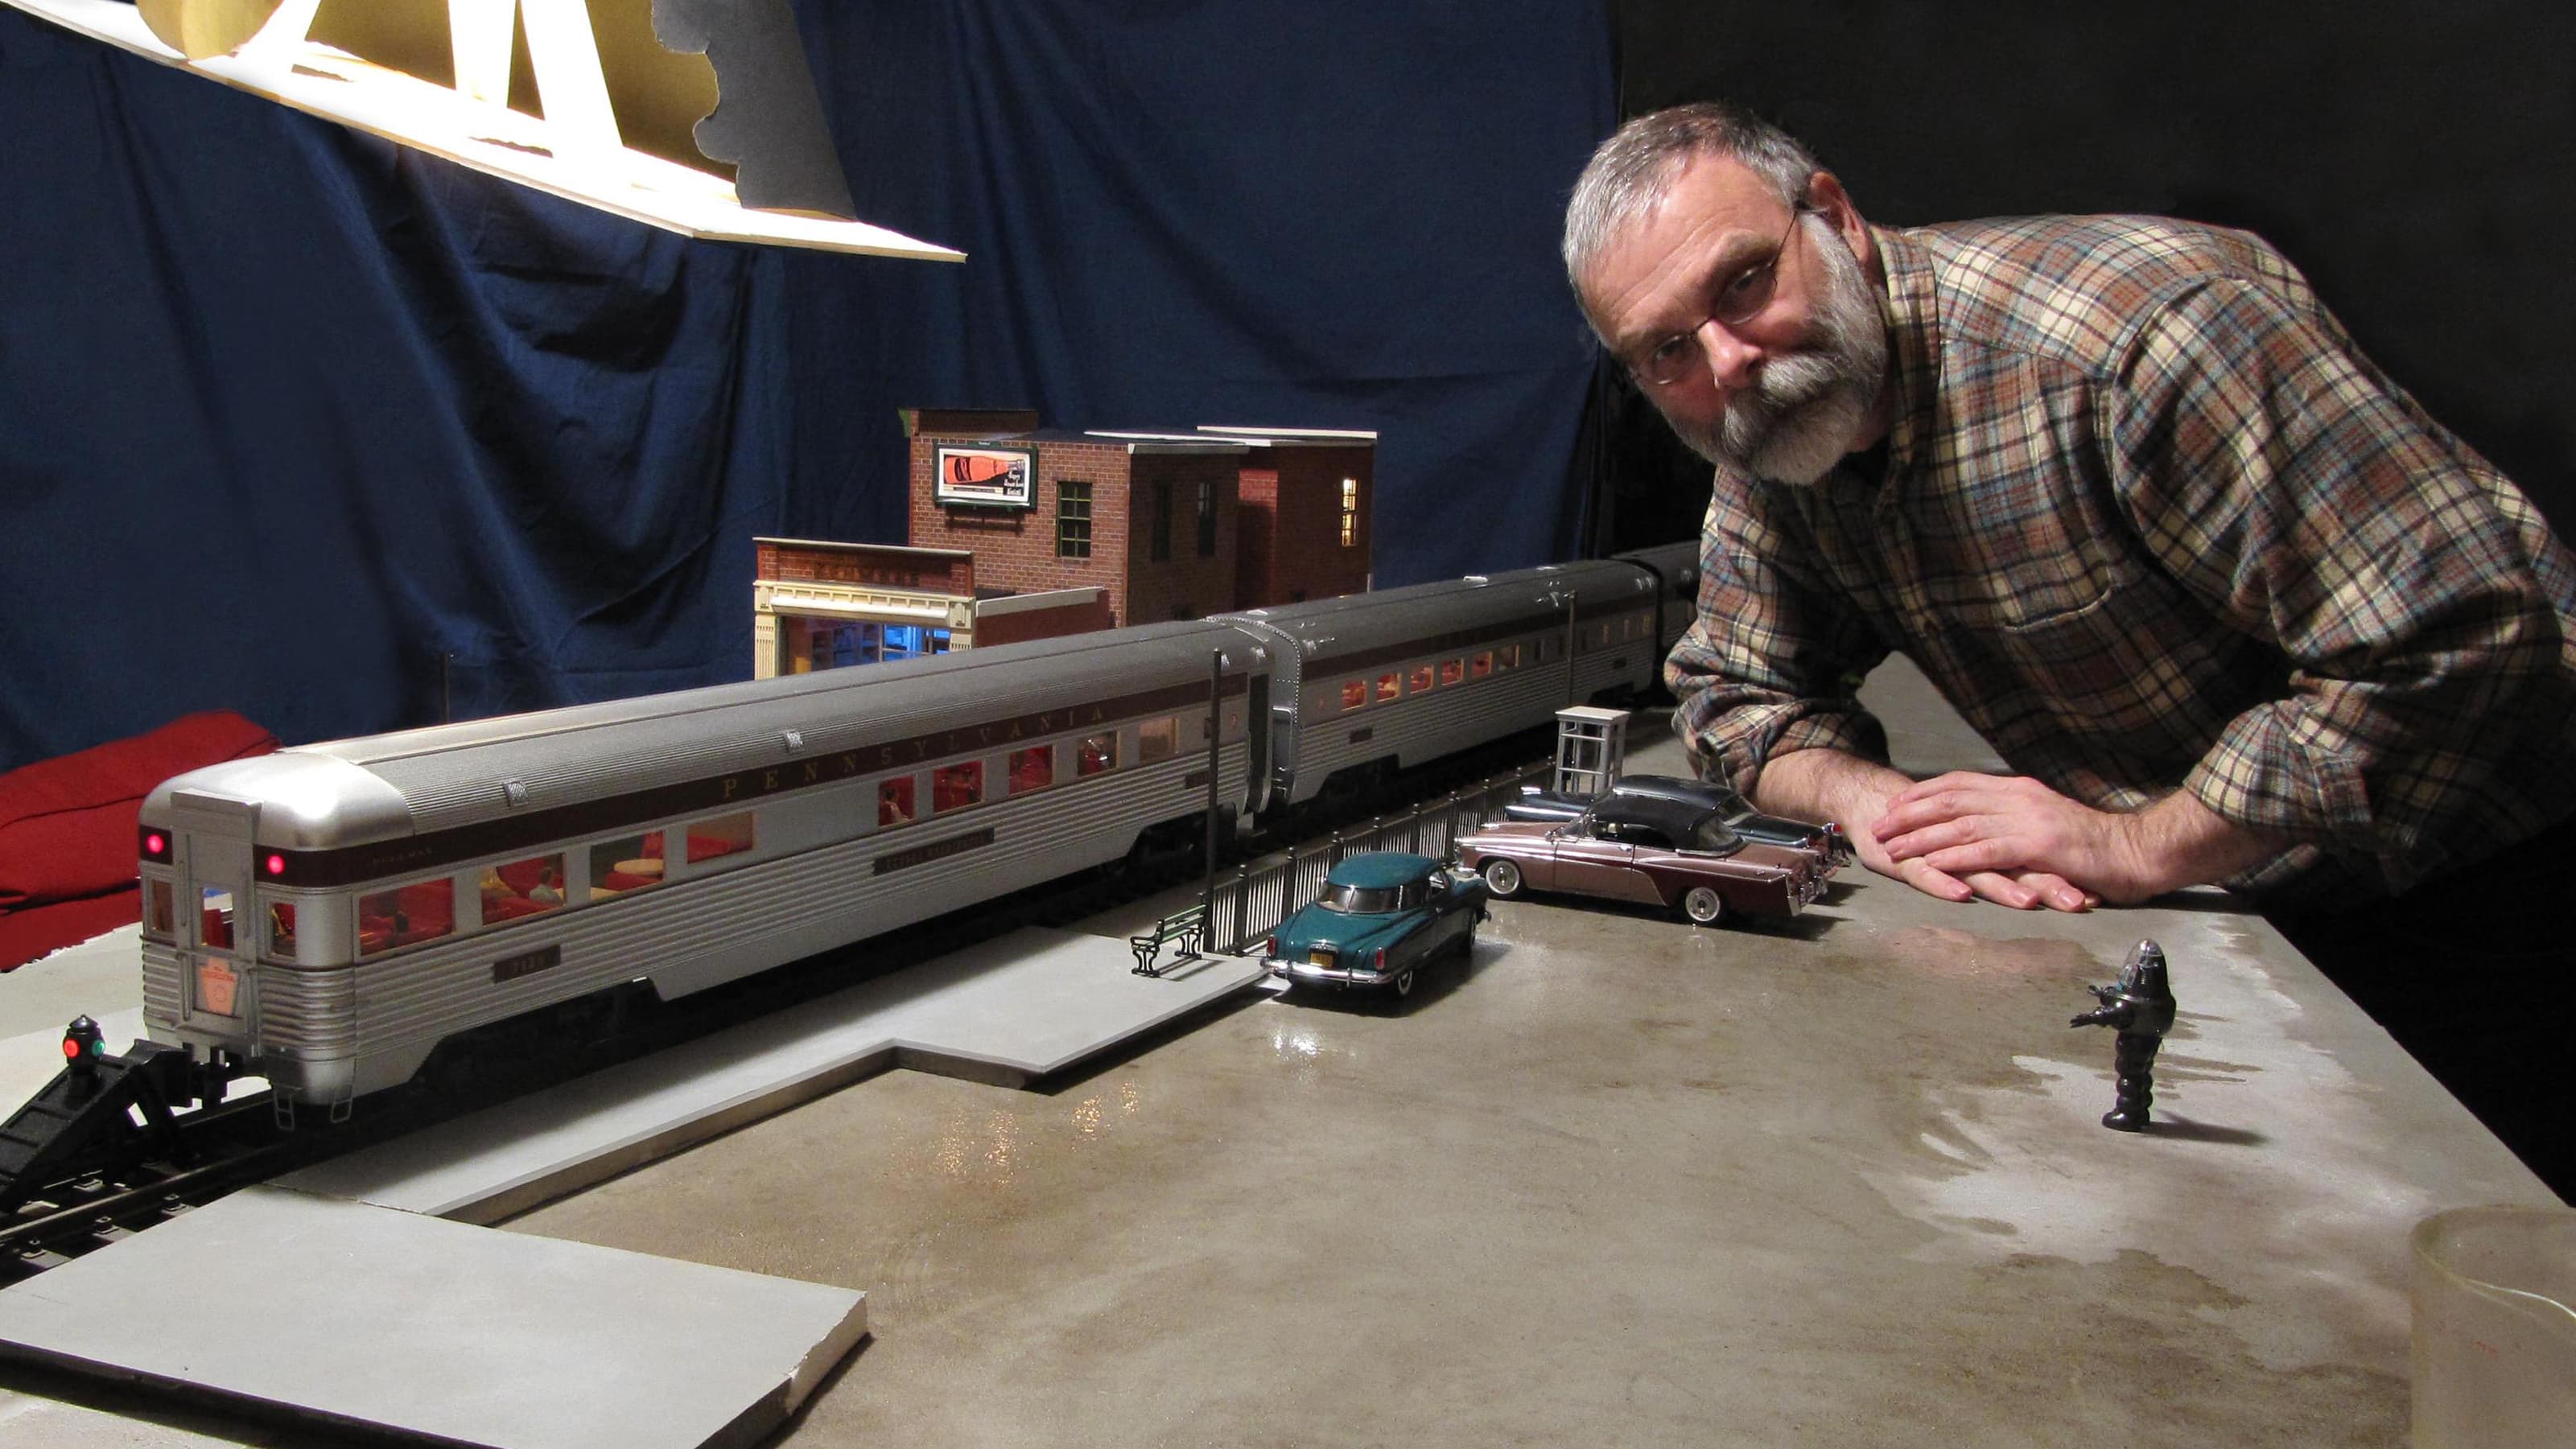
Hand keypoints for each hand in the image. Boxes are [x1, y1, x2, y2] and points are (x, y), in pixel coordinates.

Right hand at [1753, 750, 2094, 910]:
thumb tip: (2047, 879)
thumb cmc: (1923, 829)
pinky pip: (1927, 873)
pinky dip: (1944, 883)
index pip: (2034, 857)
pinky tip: (1961, 895)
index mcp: (1991, 834)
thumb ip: (2000, 856)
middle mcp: (1971, 840)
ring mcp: (1939, 850)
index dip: (2062, 874)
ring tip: (2028, 904)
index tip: (2093, 897)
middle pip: (2016, 862)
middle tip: (2078, 902)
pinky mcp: (1907, 860)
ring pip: (1977, 866)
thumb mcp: (1968, 842)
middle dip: (2048, 883)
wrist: (1872, 800)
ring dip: (2004, 887)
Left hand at [1873, 773, 2165, 905]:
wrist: (2138, 852)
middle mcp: (2019, 798)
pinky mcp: (2038, 845)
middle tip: (1878, 827)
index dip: (1923, 795)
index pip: (1959, 783)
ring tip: (1892, 849)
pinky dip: (1954, 858)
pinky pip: (1985, 851)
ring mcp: (2028, 820)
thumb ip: (2016, 820)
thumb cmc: (2096, 846)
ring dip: (1922, 838)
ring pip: (1961, 825)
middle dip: (1910, 814)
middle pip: (1951, 800)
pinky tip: (1930, 866)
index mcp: (2019, 789)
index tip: (1894, 805)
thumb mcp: (2048, 822)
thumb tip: (1986, 823)